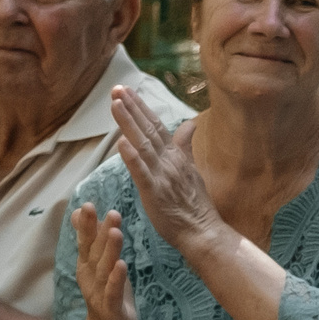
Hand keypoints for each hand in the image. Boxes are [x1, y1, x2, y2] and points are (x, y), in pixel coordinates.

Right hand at [70, 204, 137, 319]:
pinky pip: (113, 292)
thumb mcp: (98, 264)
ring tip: (115, 231)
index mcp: (87, 266)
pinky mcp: (112, 309)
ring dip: (109, 250)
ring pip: (105, 269)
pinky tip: (122, 265)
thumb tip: (77, 212)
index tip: (87, 204)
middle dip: (98, 231)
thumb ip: (90, 239)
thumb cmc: (106, 293)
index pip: (86, 242)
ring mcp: (99, 293)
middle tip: (105, 211)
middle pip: (94, 252)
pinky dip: (117, 279)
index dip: (86, 224)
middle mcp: (90, 278)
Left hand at [111, 88, 221, 253]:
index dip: (141, 107)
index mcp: (176, 155)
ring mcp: (162, 175)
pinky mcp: (155, 192)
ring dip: (128, 123)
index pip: (156, 125)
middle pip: (148, 129)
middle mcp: (169, 160)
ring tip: (116, 104)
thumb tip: (190, 123)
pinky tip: (121, 142)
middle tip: (117, 89)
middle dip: (131, 107)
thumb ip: (185, 146)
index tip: (127, 91)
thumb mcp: (192, 169)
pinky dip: (132, 157)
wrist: (203, 231)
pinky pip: (141, 173)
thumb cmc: (195, 205)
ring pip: (143, 144)